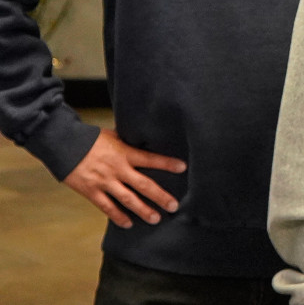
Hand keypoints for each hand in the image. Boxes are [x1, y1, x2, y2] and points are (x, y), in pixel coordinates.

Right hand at [62, 129, 185, 227]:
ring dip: (143, 210)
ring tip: (155, 219)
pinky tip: (128, 224)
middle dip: (160, 196)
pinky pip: (107, 207)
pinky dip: (118, 216)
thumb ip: (129, 143)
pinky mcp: (91, 191)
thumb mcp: (114, 136)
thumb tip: (145, 141)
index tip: (183, 168)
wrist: (64, 145)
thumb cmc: (90, 139)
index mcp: (125, 153)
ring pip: (128, 199)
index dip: (167, 163)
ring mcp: (105, 182)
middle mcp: (118, 169)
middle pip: (144, 184)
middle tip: (173, 206)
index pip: (151, 158)